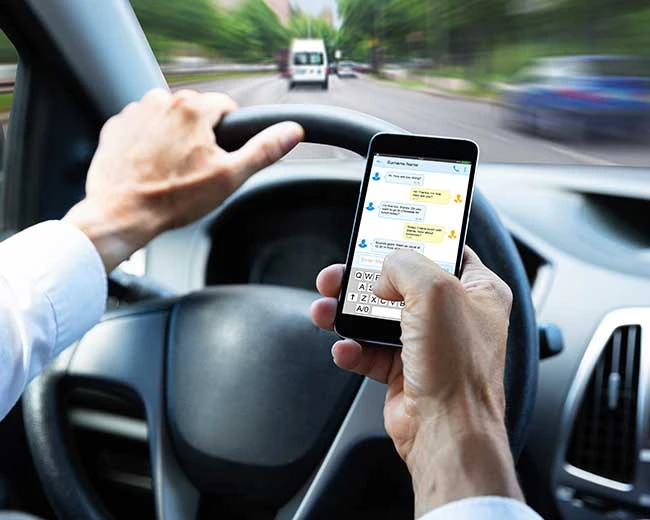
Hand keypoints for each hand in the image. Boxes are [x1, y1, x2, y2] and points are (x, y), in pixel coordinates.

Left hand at [64, 88, 302, 271]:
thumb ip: (263, 150)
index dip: (230, 134)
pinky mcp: (117, 126)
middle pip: (196, 113)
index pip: (226, 107)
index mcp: (193, 108)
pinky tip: (151, 167)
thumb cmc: (172, 198)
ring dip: (174, 137)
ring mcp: (135, 112)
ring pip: (169, 119)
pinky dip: (149, 143)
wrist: (121, 214)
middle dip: (200, 136)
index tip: (221, 155)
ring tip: (171, 170)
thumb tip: (292, 132)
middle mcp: (161, 100)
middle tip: (196, 169)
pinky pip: (144, 127)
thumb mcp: (229, 177)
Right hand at [311, 248, 522, 515]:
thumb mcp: (434, 292)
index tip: (386, 233)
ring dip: (348, 312)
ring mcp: (428, 343)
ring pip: (378, 316)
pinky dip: (353, 348)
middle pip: (400, 282)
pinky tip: (345, 348)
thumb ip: (405, 265)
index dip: (414, 239)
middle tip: (339, 274)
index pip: (445, 250)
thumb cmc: (457, 369)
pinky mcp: (404, 369)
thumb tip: (384, 271)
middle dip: (364, 279)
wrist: (444, 432)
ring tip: (325, 309)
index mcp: (477, 291)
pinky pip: (370, 350)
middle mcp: (453, 315)